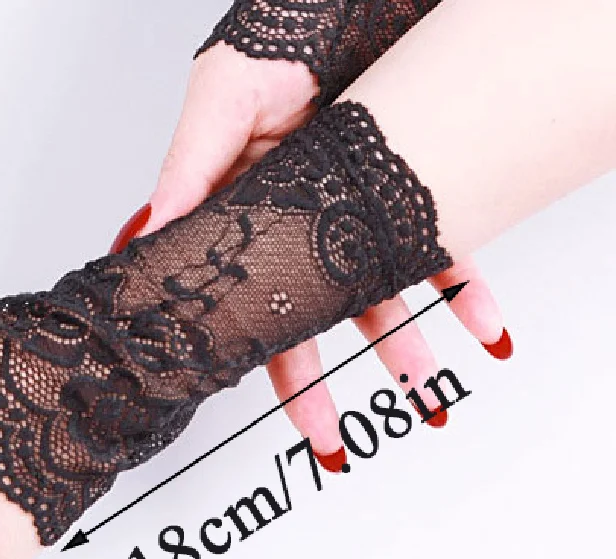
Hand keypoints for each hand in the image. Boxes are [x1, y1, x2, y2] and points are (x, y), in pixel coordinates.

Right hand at [130, 44, 510, 462]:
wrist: (357, 0)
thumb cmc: (283, 36)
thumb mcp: (223, 96)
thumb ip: (191, 167)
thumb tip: (151, 229)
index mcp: (249, 210)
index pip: (243, 297)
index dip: (249, 350)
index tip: (251, 395)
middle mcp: (304, 224)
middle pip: (309, 320)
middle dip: (319, 385)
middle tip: (328, 438)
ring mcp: (360, 216)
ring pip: (381, 297)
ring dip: (404, 350)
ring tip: (422, 393)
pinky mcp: (414, 195)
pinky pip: (447, 251)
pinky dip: (468, 293)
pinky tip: (484, 326)